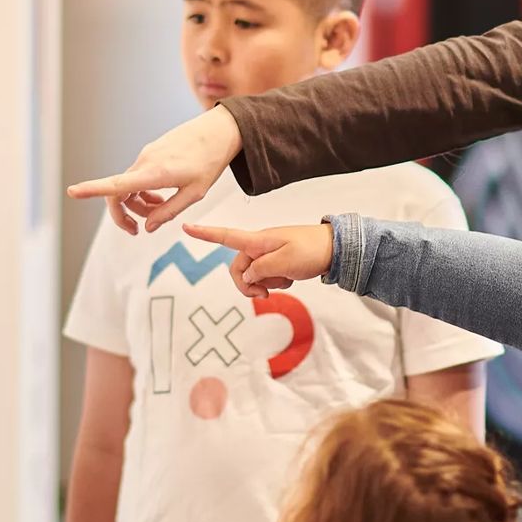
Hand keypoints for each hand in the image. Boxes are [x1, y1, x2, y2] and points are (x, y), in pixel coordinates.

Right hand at [67, 106, 242, 233]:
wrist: (221, 130)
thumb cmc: (211, 162)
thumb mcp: (195, 193)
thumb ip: (169, 212)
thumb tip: (148, 227)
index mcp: (155, 173)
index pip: (117, 184)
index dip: (92, 189)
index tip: (72, 192)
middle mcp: (145, 161)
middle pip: (119, 193)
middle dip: (125, 214)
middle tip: (139, 231)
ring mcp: (146, 155)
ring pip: (129, 185)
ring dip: (138, 203)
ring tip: (159, 209)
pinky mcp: (151, 152)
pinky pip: (138, 175)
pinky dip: (143, 190)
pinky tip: (161, 196)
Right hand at [182, 222, 334, 298]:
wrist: (336, 249)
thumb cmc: (311, 250)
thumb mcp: (284, 262)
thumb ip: (260, 270)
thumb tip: (246, 277)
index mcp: (258, 240)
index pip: (226, 236)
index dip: (205, 234)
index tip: (185, 226)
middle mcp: (260, 245)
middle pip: (238, 267)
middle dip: (248, 284)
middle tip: (266, 295)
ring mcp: (269, 253)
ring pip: (253, 275)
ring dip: (266, 283)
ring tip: (287, 280)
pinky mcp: (278, 261)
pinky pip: (267, 276)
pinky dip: (275, 281)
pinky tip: (290, 278)